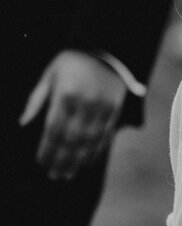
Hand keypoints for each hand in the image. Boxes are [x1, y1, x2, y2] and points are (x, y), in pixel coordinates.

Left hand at [19, 50, 126, 179]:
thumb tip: (22, 123)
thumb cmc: (72, 62)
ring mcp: (102, 108)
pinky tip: (87, 161)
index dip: (48, 149)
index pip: (54, 130)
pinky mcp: (115, 110)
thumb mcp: (50, 74)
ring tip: (69, 173)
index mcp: (66, 95)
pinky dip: (96, 150)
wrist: (108, 50)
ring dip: (78, 160)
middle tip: (55, 175)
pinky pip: (105, 135)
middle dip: (62, 159)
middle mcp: (85, 104)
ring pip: (89, 141)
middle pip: (72, 139)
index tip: (41, 162)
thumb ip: (37, 99)